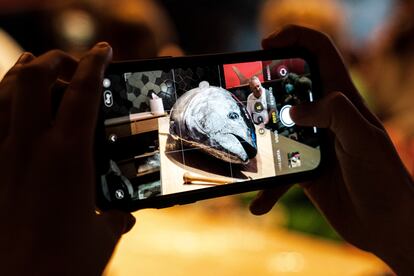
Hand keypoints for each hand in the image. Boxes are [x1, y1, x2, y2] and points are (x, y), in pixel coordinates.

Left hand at [0, 43, 134, 274]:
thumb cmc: (65, 263)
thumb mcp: (103, 235)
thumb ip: (116, 217)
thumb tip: (124, 216)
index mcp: (68, 155)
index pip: (83, 91)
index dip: (94, 62)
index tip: (103, 49)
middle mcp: (29, 147)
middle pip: (35, 76)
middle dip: (55, 58)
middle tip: (72, 63)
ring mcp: (0, 155)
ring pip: (2, 91)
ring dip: (23, 72)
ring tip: (38, 68)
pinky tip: (10, 105)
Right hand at [249, 25, 413, 273]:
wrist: (385, 225)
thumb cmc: (384, 181)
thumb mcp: (364, 140)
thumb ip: (335, 113)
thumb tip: (294, 110)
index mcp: (343, 101)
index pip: (320, 53)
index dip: (295, 39)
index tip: (266, 44)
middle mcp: (324, 117)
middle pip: (291, 86)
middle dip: (266, 83)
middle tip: (245, 90)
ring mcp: (311, 143)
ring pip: (277, 126)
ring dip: (258, 133)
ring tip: (243, 142)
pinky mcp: (302, 168)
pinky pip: (276, 170)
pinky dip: (267, 188)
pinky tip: (259, 204)